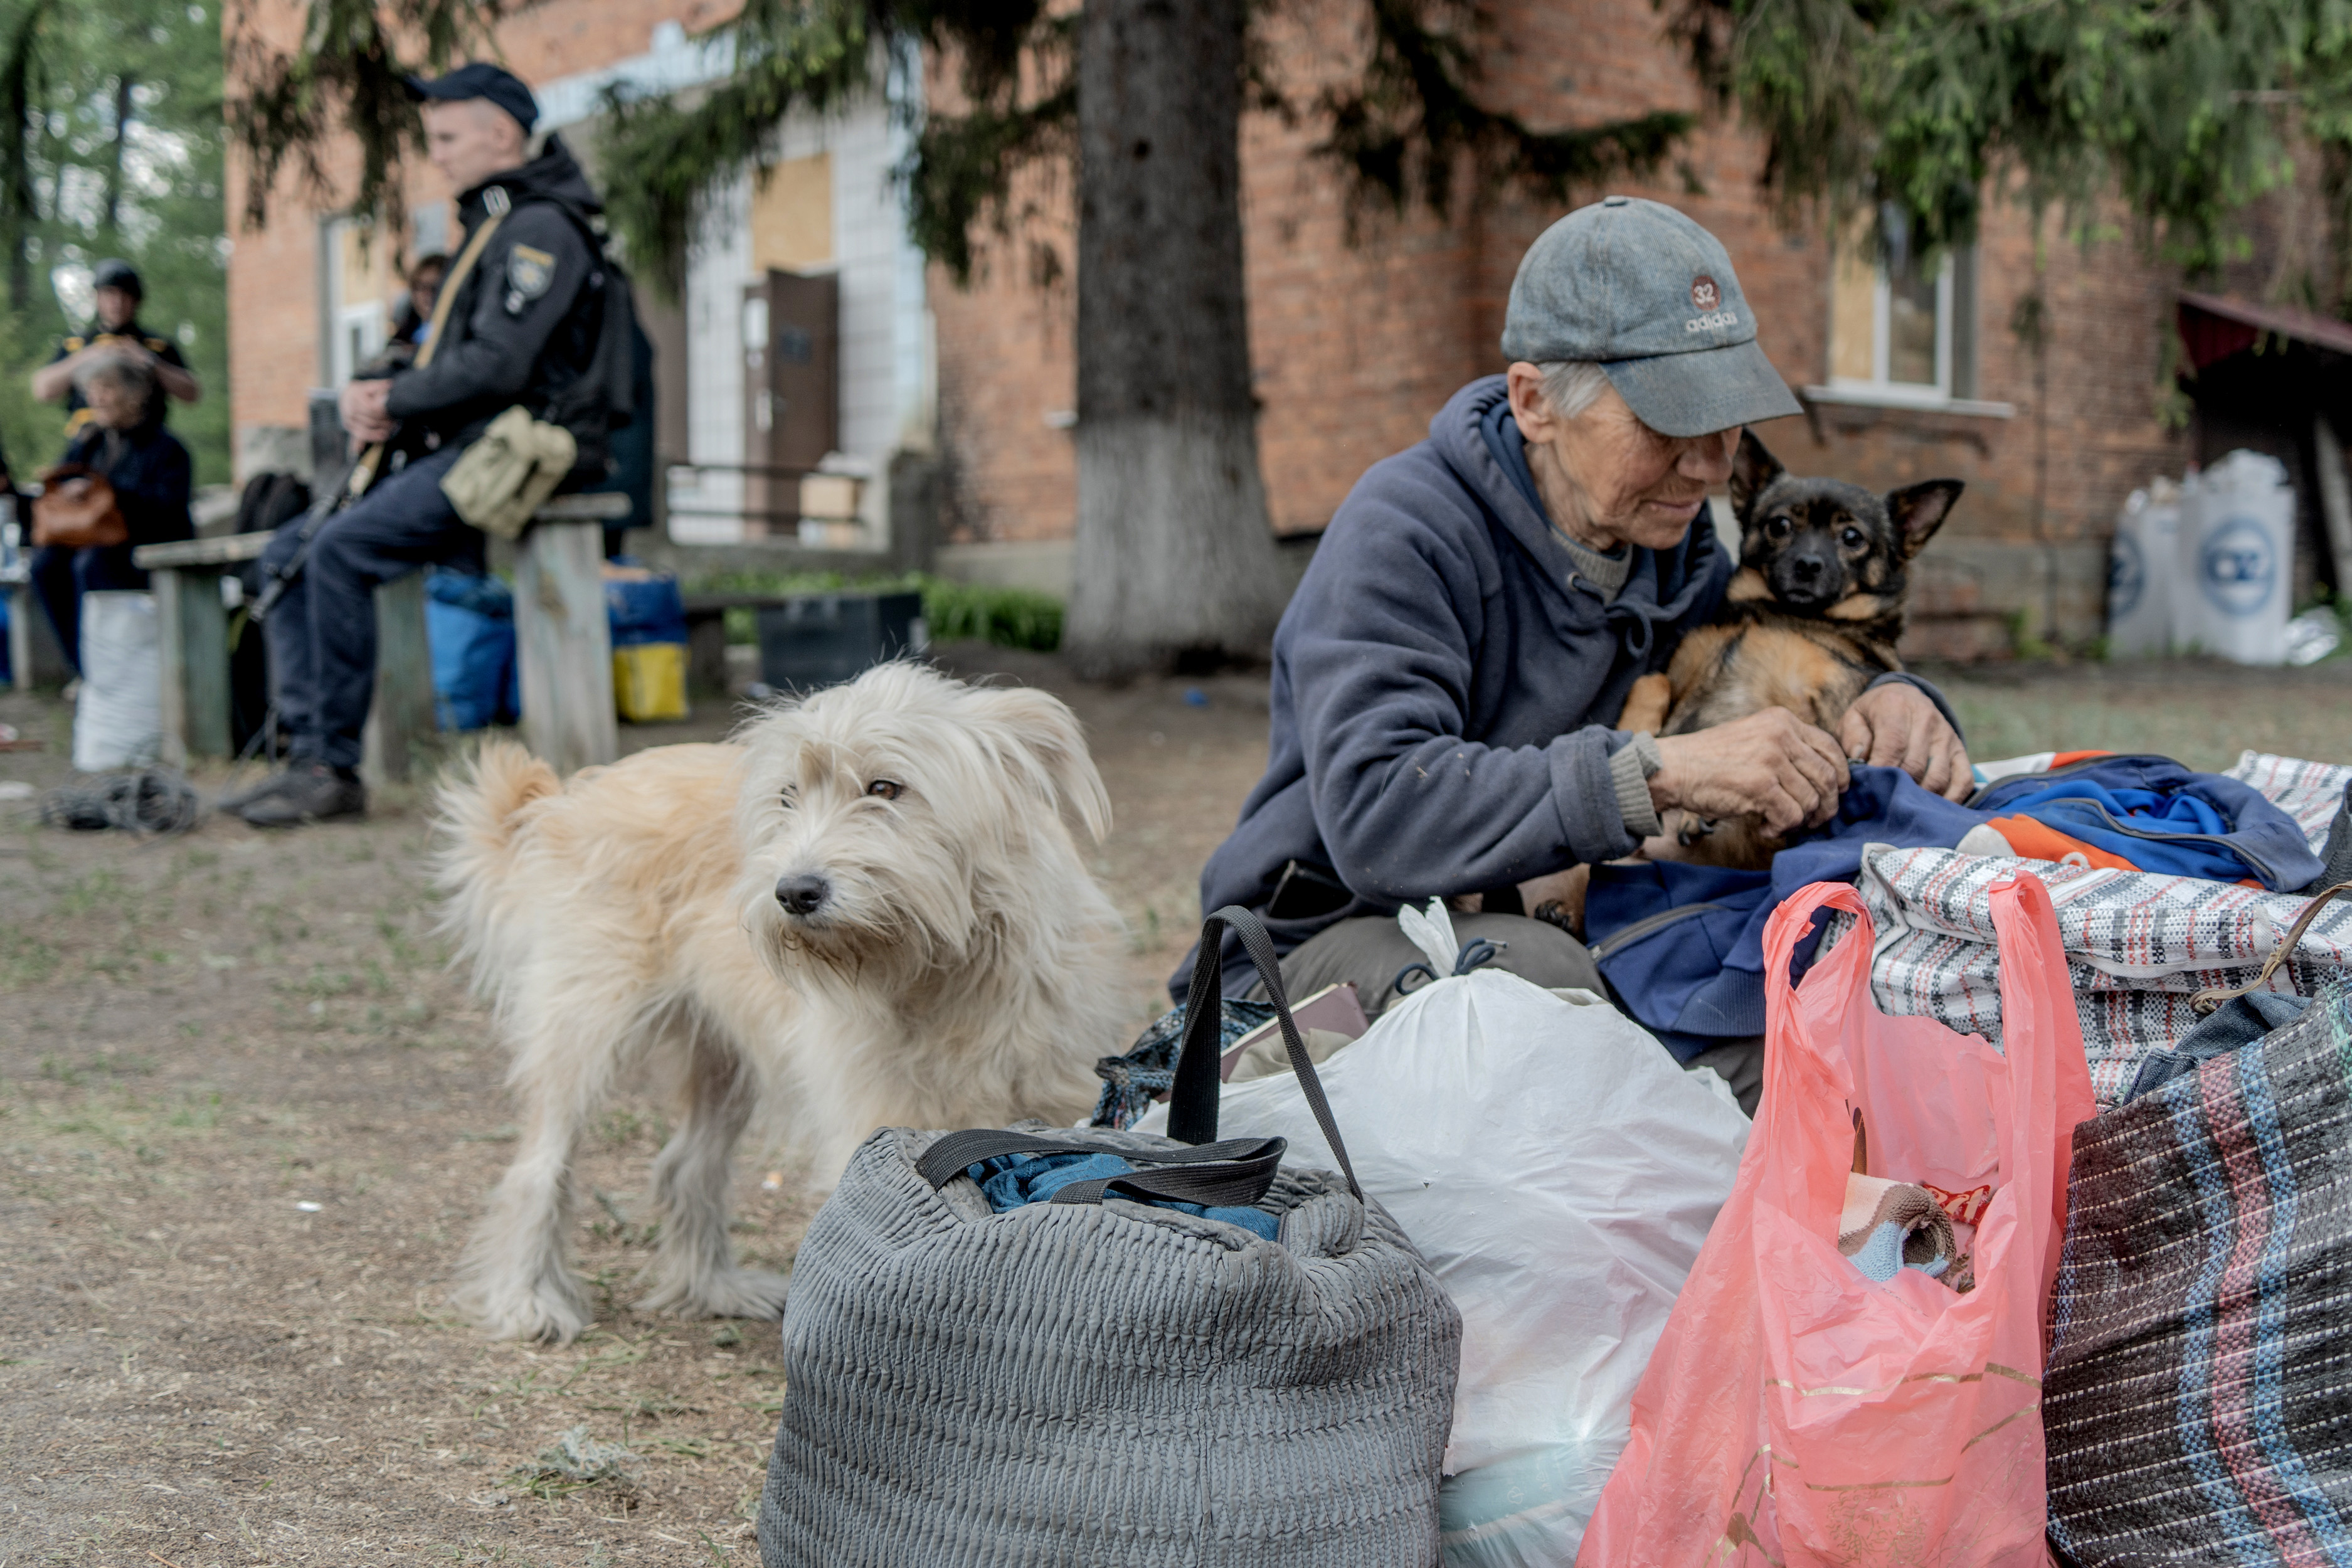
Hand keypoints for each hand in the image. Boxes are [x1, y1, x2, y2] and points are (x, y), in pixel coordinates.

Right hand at [339, 377, 395, 443]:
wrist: (346, 395)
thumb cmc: (362, 391)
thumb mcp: (370, 385)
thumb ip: (380, 386)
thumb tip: (390, 385)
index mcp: (355, 398)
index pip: (372, 409)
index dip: (384, 413)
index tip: (393, 415)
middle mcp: (349, 410)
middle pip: (370, 421)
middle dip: (384, 424)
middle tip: (395, 424)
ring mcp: (348, 420)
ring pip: (363, 431)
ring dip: (377, 434)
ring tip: (387, 434)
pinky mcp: (349, 427)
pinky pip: (355, 437)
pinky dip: (357, 444)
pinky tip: (359, 451)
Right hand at [1650, 706, 1850, 835]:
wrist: (1672, 768)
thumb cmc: (1709, 759)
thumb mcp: (1753, 736)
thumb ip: (1785, 747)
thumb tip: (1820, 778)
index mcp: (1782, 720)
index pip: (1830, 747)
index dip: (1840, 774)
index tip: (1837, 791)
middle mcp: (1781, 735)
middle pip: (1827, 777)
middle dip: (1826, 805)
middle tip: (1814, 820)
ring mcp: (1771, 760)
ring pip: (1810, 800)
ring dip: (1799, 820)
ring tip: (1778, 823)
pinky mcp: (1760, 786)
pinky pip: (1791, 816)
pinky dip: (1780, 828)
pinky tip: (1763, 827)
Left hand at [1838, 683, 1971, 800]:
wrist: (1903, 697)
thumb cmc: (1873, 716)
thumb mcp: (1853, 718)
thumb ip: (1853, 739)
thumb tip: (1860, 760)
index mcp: (1896, 707)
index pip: (1893, 747)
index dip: (1881, 772)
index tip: (1869, 790)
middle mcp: (1926, 718)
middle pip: (1915, 766)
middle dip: (1897, 789)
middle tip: (1881, 804)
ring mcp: (1947, 735)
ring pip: (1938, 778)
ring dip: (1920, 799)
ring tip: (1902, 808)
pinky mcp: (1960, 750)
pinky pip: (1963, 781)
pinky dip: (1950, 800)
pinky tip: (1931, 809)